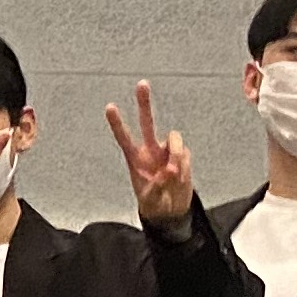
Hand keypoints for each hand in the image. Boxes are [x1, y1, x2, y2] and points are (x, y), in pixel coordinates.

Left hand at [105, 82, 193, 222]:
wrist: (171, 212)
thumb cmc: (154, 203)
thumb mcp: (150, 200)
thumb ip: (158, 185)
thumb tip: (170, 170)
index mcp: (135, 159)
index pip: (124, 137)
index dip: (117, 123)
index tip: (110, 107)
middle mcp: (150, 150)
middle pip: (147, 122)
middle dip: (144, 103)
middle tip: (142, 84)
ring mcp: (167, 151)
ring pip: (174, 139)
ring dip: (175, 154)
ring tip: (174, 174)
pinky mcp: (183, 156)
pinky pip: (186, 155)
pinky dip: (185, 166)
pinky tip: (180, 179)